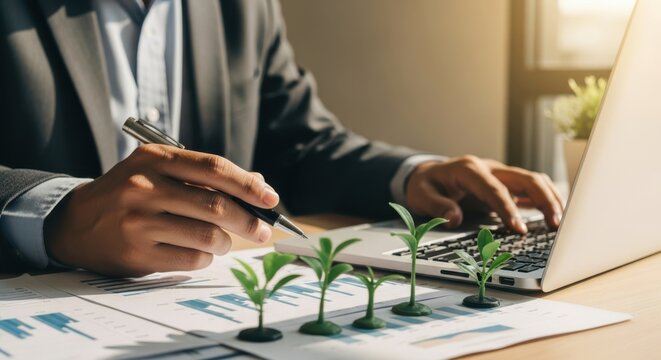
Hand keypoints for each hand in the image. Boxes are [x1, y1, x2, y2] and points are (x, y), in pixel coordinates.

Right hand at [44, 144, 279, 276]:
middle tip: (261, 230)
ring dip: (226, 242)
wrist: (74, 222)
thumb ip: (205, 176)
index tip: (271, 199)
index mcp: (155, 158)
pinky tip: (200, 251)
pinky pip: (191, 258)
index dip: (248, 184)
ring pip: (207, 235)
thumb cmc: (128, 193)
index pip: (214, 168)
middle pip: (215, 205)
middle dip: (248, 220)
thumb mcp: (159, 171)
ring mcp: (138, 221)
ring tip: (224, 242)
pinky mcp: (136, 253)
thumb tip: (259, 184)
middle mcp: (145, 186)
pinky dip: (206, 257)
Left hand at [405, 155, 563, 232]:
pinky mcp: (506, 183)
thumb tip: (454, 218)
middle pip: (526, 178)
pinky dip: (545, 200)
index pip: (495, 189)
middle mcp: (489, 168)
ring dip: (551, 200)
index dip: (508, 209)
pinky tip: (554, 217)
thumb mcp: (421, 195)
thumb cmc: (425, 186)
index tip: (519, 230)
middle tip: (555, 226)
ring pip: (534, 181)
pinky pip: (531, 188)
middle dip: (544, 200)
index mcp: (469, 169)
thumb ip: (437, 206)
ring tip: (561, 224)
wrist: (428, 175)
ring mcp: (501, 174)